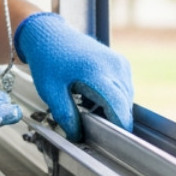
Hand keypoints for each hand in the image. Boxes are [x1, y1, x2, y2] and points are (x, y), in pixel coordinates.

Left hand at [14, 12, 133, 140]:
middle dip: (115, 120)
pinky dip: (115, 97)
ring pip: (127, 96)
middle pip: (125, 103)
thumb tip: (77, 136)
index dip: (120, 126)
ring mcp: (119, 62)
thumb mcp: (50, 91)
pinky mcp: (120, 62)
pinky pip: (125, 87)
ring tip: (91, 111)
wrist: (49, 34)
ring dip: (115, 108)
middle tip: (96, 131)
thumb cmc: (48, 60)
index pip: (118, 106)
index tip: (116, 142)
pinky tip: (95, 99)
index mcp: (96, 72)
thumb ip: (65, 115)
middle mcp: (114, 65)